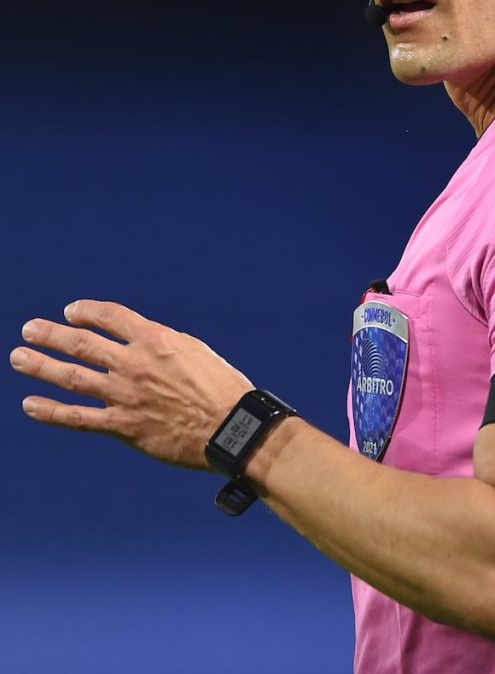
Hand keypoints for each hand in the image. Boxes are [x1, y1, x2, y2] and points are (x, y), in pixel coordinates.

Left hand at [10, 300, 253, 469]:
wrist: (230, 426)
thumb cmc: (221, 387)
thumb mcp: (195, 351)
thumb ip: (162, 345)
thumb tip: (139, 343)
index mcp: (156, 340)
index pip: (110, 317)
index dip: (86, 311)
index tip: (71, 312)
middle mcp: (135, 364)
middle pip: (82, 343)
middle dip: (51, 335)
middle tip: (29, 329)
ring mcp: (125, 395)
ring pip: (72, 377)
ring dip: (41, 366)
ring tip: (19, 357)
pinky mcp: (123, 426)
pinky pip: (78, 418)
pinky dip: (50, 412)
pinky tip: (30, 405)